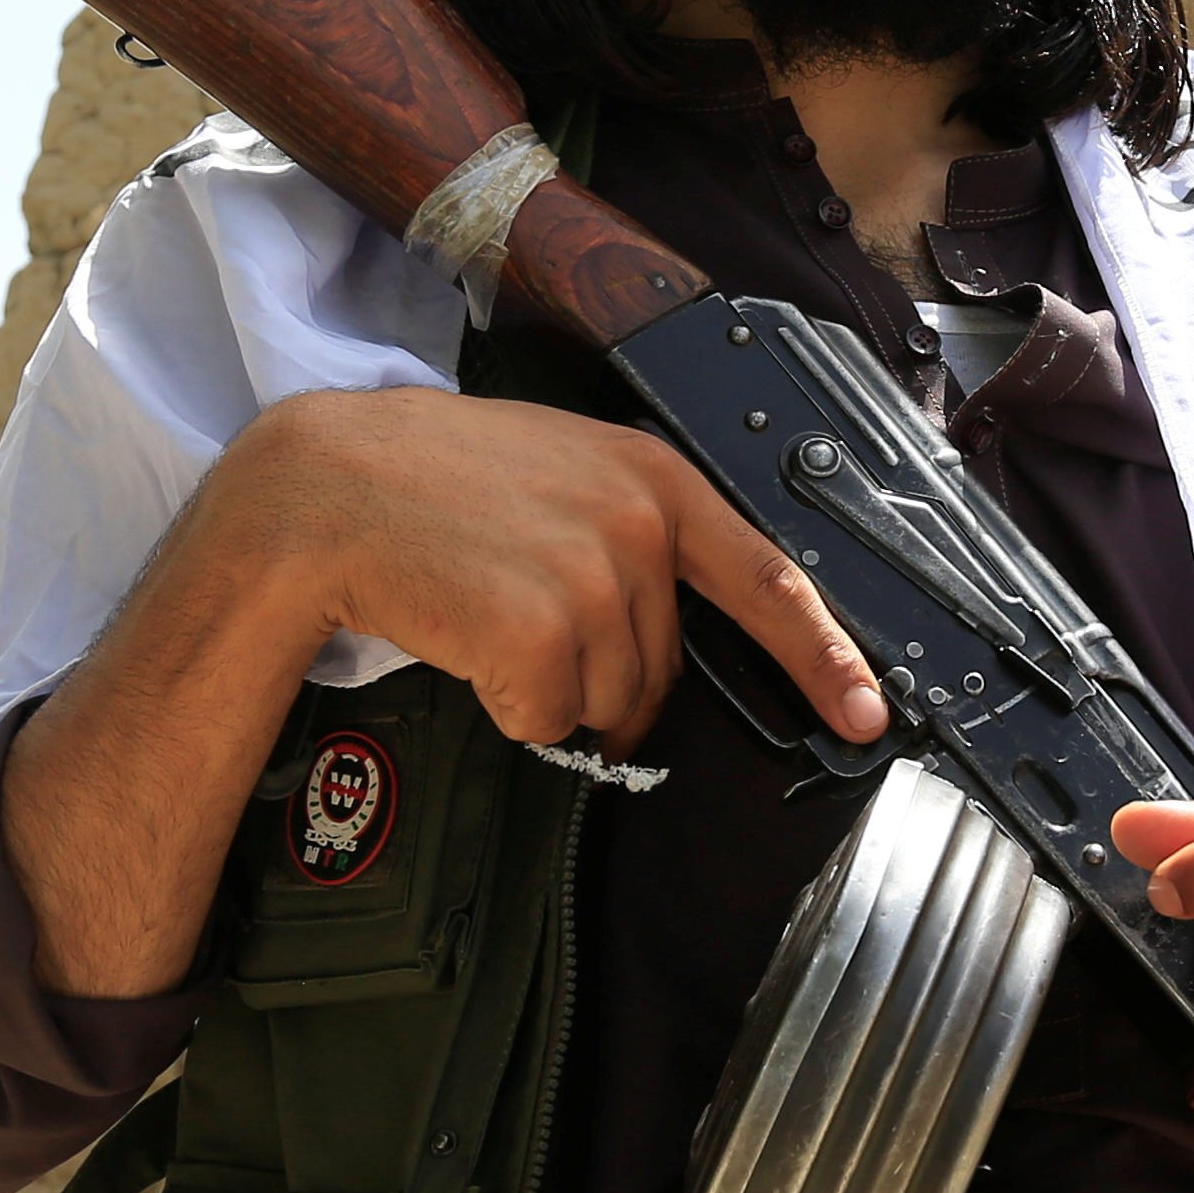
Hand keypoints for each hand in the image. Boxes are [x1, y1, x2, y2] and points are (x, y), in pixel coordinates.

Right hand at [205, 388, 885, 748]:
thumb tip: (669, 633)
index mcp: (653, 479)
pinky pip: (546, 720)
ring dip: (546, 688)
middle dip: (602, 678)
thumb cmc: (431, 483)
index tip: (869, 714)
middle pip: (660, 669)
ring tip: (483, 614)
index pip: (769, 578)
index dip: (826, 656)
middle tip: (520, 621)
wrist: (325, 488)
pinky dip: (503, 705)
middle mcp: (636, 522)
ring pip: (604, 702)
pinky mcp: (538, 628)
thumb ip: (632, 531)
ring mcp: (592, 575)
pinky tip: (462, 639)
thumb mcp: (558, 472)